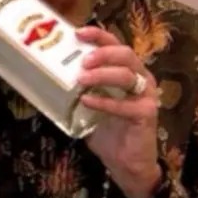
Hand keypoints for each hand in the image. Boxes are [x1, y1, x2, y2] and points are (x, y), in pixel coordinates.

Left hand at [75, 26, 161, 197]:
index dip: (98, 36)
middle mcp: (142, 78)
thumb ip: (80, 89)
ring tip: (81, 79)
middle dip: (102, 53)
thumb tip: (50, 76)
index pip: (116, 45)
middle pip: (125, 54)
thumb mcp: (90, 105)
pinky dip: (105, 101)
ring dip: (103, 74)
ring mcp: (147, 95)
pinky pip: (125, 104)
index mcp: (129, 71)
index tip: (78, 32)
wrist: (127, 164)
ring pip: (128, 75)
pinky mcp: (147, 113)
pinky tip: (88, 101)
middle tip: (82, 60)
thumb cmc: (108, 132)